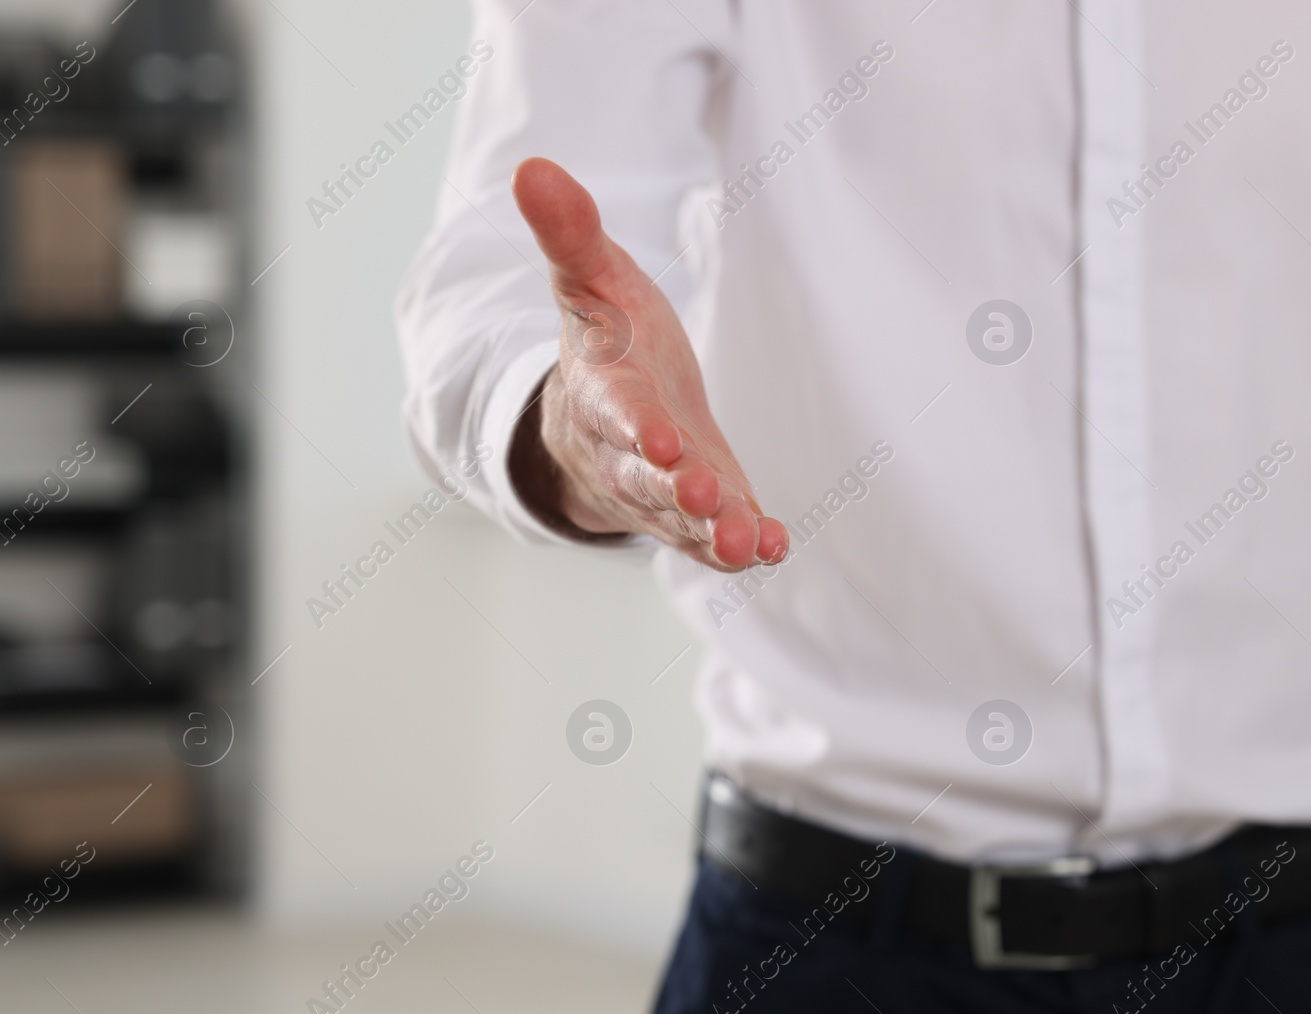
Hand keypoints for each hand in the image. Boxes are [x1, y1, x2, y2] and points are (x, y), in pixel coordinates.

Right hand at [509, 158, 787, 570]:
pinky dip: (746, 544)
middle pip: (649, 479)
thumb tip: (531, 167)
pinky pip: (715, 539)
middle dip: (676, 490)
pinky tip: (775, 544)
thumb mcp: (591, 283)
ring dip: (715, 531)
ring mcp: (665, 493)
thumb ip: (571, 235)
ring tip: (746, 543)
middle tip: (705, 497)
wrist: (605, 419)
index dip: (637, 426)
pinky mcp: (700, 514)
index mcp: (605, 395)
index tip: (661, 439)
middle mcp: (630, 455)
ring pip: (686, 520)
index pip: (618, 413)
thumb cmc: (608, 343)